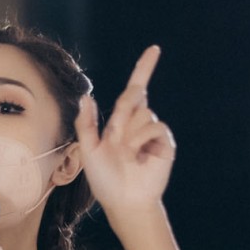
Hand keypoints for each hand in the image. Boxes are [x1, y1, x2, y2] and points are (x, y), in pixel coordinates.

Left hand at [75, 45, 176, 217]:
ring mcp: (152, 132)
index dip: (145, 68)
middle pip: (133, 97)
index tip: (155, 49)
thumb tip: (86, 97)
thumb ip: (85, 123)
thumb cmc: (105, 178)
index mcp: (121, 121)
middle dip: (121, 115)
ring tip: (127, 154)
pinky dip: (142, 140)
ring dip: (129, 134)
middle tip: (114, 140)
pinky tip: (139, 156)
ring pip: (142, 114)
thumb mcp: (87, 150)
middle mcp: (138, 123)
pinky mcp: (164, 142)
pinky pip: (154, 127)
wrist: (123, 200)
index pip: (134, 90)